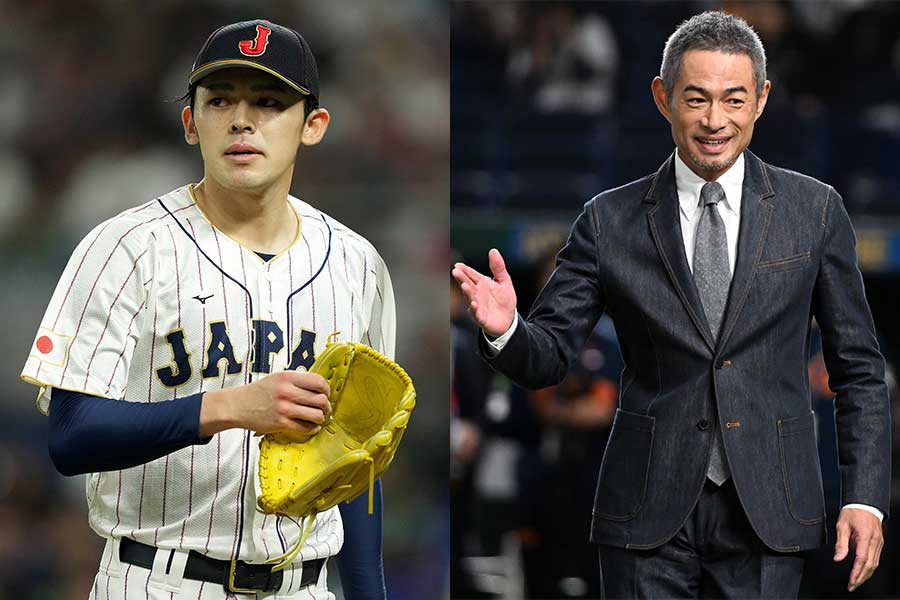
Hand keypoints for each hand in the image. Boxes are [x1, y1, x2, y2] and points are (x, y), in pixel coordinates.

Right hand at [200, 371, 330, 437]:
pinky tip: (311, 427)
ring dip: (320, 418)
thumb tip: (319, 387)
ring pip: (316, 415)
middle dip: (326, 406)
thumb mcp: (277, 378)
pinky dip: (312, 429)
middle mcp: (287, 392)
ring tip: (318, 418)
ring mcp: (284, 409)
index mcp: (288, 377)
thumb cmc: (258, 392)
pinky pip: (305, 428)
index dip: (326, 389)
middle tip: (324, 408)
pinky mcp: (281, 424)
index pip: (319, 381)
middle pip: (321, 400)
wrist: (237, 406)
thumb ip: (296, 381)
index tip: (325, 394)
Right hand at [451, 248, 516, 337]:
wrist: (509, 320)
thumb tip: (493, 250)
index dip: (465, 270)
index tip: (458, 265)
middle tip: (455, 271)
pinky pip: (476, 313)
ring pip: (470, 297)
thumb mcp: (504, 281)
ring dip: (466, 292)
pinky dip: (474, 309)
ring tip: (464, 285)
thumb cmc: (504, 300)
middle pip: (467, 284)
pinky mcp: (481, 317)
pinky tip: (474, 303)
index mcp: (481, 283)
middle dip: (461, 278)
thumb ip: (498, 267)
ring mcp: (477, 305)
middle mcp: (476, 294)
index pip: (471, 274)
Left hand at [834, 507, 883, 591]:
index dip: (856, 572)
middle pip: (870, 565)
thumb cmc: (853, 512)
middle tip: (852, 586)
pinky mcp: (879, 543)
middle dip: (861, 578)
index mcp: (865, 536)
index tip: (851, 580)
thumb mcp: (842, 525)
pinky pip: (876, 559)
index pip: (861, 559)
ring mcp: (878, 543)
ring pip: (875, 564)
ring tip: (856, 582)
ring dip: (866, 575)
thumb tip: (838, 558)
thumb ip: (840, 543)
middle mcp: (874, 541)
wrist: (865, 503)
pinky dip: (870, 568)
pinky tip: (864, 572)